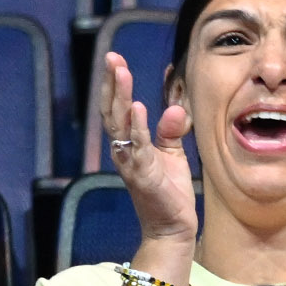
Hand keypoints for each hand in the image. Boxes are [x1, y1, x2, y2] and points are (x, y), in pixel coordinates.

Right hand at [94, 51, 199, 259]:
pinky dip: (136, 126)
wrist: (171, 228)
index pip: (116, 108)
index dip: (114, 84)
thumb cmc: (169, 191)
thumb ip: (170, 129)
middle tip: (111, 57)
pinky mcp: (143, 174)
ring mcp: (131, 162)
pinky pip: (138, 146)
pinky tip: (136, 107)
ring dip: (120, 97)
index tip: (115, 59)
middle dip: (111, 83)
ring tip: (121, 73)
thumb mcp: (172, 154)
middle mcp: (123, 150)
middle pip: (112, 111)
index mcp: (128, 144)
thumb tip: (174, 107)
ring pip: (120, 124)